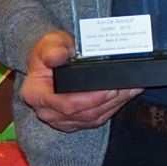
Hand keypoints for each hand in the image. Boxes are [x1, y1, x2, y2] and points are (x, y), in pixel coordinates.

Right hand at [20, 30, 139, 131]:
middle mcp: (46, 111)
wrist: (49, 61)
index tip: (111, 89)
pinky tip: (124, 96)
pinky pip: (95, 119)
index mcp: (35, 93)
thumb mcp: (49, 43)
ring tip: (130, 89)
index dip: (92, 99)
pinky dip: (112, 107)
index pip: (67, 104)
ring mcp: (60, 119)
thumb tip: (58, 56)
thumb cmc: (49, 52)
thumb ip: (53, 48)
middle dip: (110, 100)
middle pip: (84, 113)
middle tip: (128, 87)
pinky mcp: (73, 122)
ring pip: (93, 118)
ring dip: (115, 104)